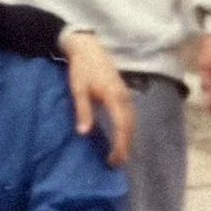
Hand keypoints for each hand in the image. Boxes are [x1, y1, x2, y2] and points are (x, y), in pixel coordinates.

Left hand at [58, 29, 133, 166]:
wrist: (87, 47)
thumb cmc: (81, 68)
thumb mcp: (78, 89)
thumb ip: (83, 111)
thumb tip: (84, 133)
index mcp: (114, 97)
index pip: (122, 127)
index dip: (119, 146)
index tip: (113, 160)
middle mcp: (124, 97)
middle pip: (130, 126)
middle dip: (125, 146)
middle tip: (116, 163)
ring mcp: (125, 94)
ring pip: (131, 121)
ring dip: (127, 138)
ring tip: (119, 154)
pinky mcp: (122, 93)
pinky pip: (129, 114)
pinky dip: (127, 128)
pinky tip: (120, 136)